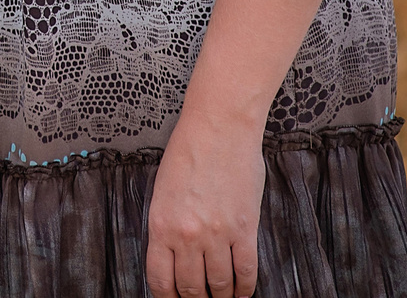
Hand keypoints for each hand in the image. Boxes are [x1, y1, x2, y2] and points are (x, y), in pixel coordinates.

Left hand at [147, 114, 264, 296]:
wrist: (218, 127)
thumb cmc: (189, 152)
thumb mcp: (163, 192)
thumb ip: (167, 226)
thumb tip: (174, 257)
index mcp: (160, 225)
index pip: (160, 280)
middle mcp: (186, 235)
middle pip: (191, 288)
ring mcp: (216, 235)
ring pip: (219, 285)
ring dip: (221, 297)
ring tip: (222, 297)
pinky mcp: (244, 230)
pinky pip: (246, 272)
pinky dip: (244, 288)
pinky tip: (242, 292)